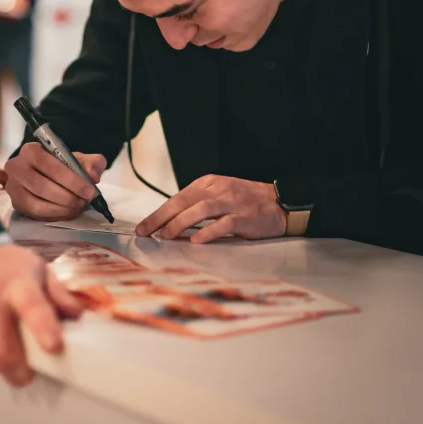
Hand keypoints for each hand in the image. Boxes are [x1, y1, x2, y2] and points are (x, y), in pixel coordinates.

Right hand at [0, 244, 82, 385]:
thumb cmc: (4, 267)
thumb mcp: (37, 269)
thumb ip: (58, 293)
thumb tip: (76, 316)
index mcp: (18, 284)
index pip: (32, 307)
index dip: (44, 328)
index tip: (54, 347)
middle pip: (4, 353)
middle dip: (20, 372)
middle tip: (26, 370)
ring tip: (1, 351)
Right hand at [4, 141, 105, 220]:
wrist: (49, 173)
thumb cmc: (64, 165)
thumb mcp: (81, 159)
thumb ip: (92, 163)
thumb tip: (92, 176)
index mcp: (30, 150)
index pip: (49, 165)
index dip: (71, 179)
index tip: (90, 190)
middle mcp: (16, 167)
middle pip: (42, 186)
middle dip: (68, 197)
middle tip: (85, 201)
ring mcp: (13, 187)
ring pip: (38, 204)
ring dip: (62, 208)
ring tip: (78, 207)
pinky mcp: (16, 204)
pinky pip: (36, 214)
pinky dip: (55, 215)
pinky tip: (68, 212)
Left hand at [135, 175, 286, 242]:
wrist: (279, 202)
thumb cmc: (245, 202)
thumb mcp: (219, 194)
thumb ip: (197, 204)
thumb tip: (170, 222)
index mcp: (208, 183)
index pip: (178, 197)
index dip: (158, 212)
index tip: (143, 227)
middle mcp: (218, 189)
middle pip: (184, 202)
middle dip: (161, 217)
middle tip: (145, 232)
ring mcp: (232, 202)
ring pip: (200, 210)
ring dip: (180, 223)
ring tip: (165, 236)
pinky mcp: (244, 216)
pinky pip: (223, 223)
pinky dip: (208, 231)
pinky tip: (196, 240)